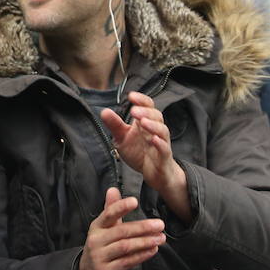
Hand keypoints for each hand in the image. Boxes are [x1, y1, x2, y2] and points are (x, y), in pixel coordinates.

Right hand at [73, 187, 164, 269]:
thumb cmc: (101, 248)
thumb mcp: (103, 228)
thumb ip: (110, 210)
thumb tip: (113, 189)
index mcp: (96, 227)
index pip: (108, 214)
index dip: (121, 207)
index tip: (134, 201)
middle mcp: (96, 240)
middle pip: (121, 231)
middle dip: (142, 227)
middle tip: (160, 224)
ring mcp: (100, 257)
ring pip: (125, 247)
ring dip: (145, 242)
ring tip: (160, 238)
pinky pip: (127, 262)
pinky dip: (142, 256)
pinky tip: (153, 250)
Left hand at [100, 93, 190, 221]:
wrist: (154, 174)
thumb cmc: (139, 152)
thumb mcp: (122, 138)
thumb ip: (115, 125)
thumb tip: (104, 111)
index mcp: (145, 123)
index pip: (148, 106)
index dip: (141, 100)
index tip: (131, 96)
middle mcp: (155, 130)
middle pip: (156, 116)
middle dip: (145, 111)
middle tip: (133, 111)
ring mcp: (161, 143)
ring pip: (162, 131)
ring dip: (153, 125)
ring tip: (143, 122)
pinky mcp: (164, 157)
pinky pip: (165, 149)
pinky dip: (160, 143)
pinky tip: (154, 140)